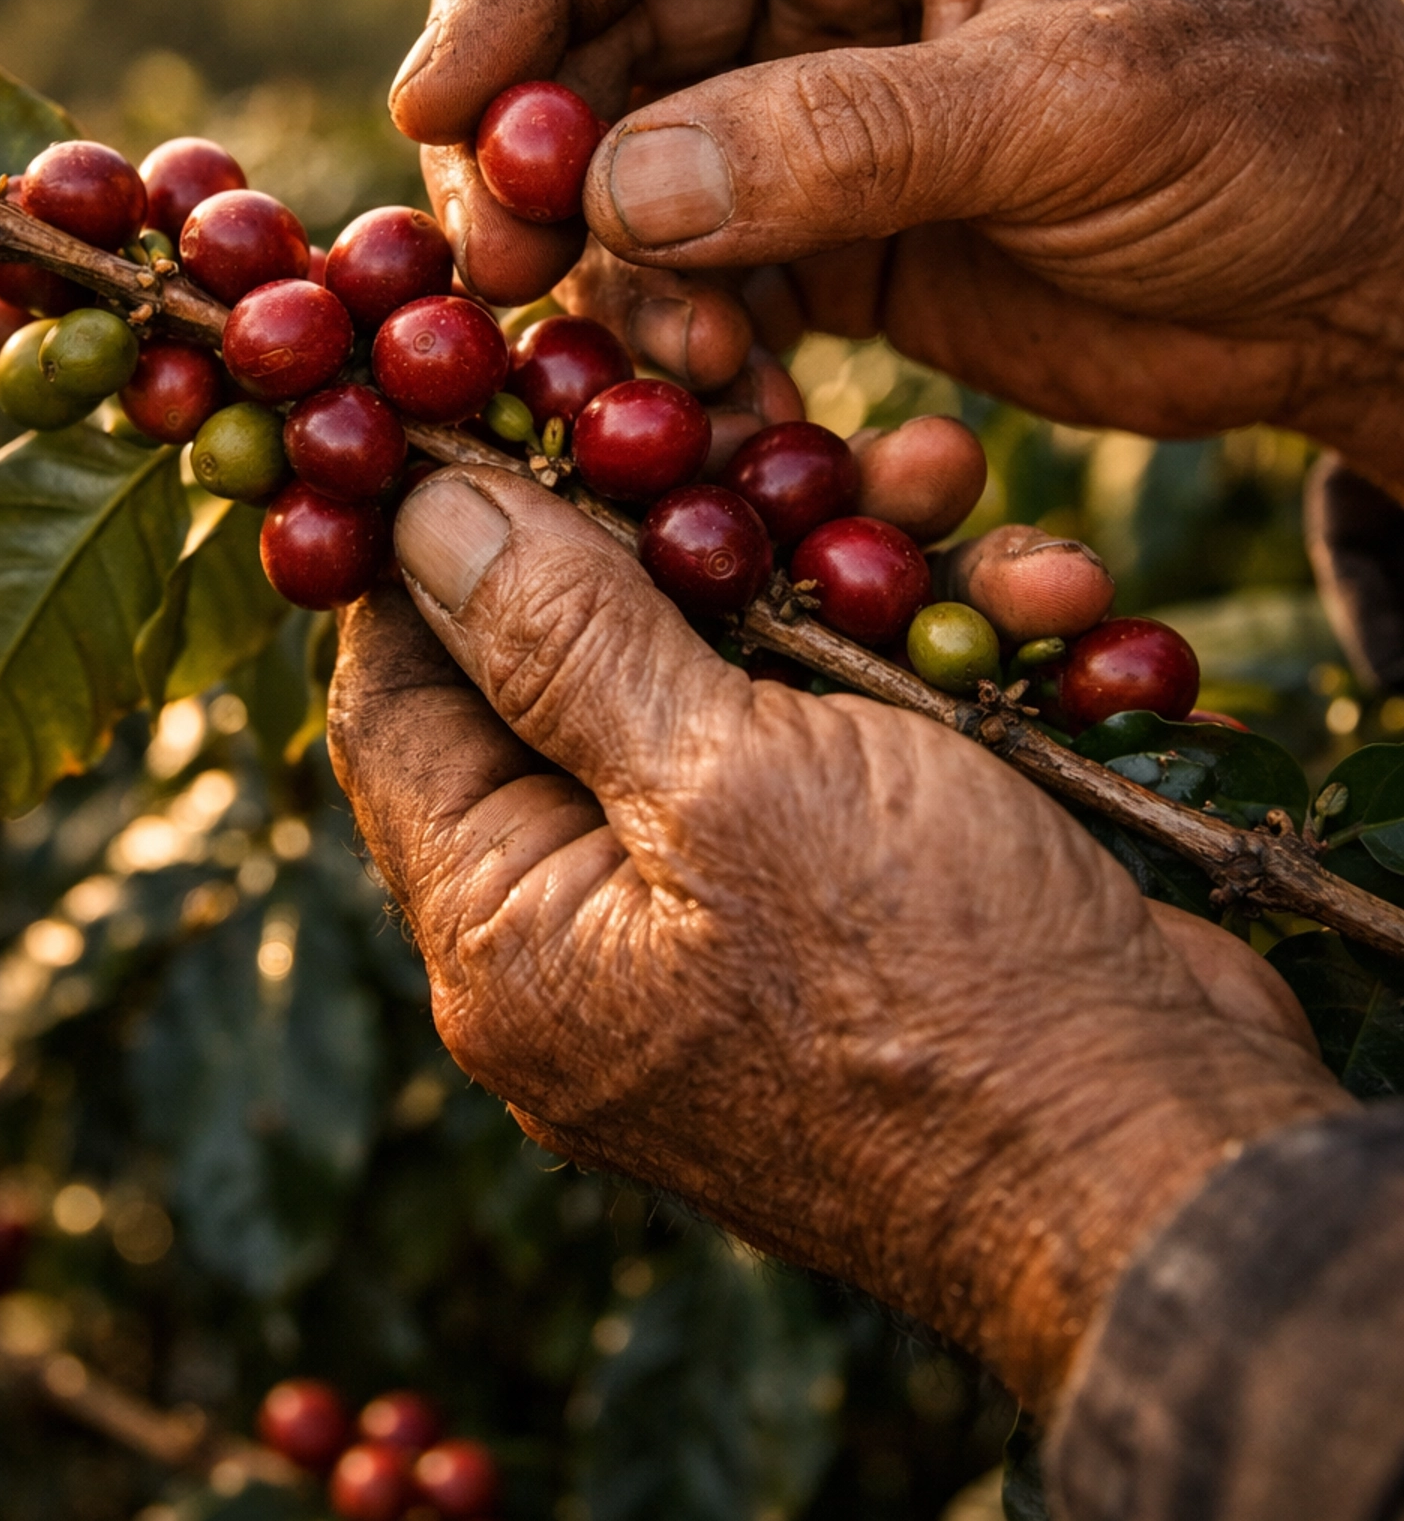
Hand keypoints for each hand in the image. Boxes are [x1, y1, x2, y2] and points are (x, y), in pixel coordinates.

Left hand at [329, 466, 1344, 1414]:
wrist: (1172, 1168)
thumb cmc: (935, 991)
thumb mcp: (730, 784)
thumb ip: (564, 641)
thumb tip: (416, 517)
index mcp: (509, 935)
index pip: (396, 700)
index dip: (423, 546)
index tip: (481, 401)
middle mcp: (596, 936)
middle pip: (576, 672)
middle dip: (678, 522)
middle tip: (745, 408)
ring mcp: (730, 921)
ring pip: (738, 682)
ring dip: (837, 569)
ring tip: (933, 472)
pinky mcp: (858, 899)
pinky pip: (846, 738)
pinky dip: (920, 654)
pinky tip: (1027, 582)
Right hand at [391, 0, 1403, 495]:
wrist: (1360, 272)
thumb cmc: (1267, 129)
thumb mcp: (1072, 110)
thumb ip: (847, 137)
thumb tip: (612, 189)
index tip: (432, 101)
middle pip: (607, 33)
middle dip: (538, 152)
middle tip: (493, 269)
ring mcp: (816, 96)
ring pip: (632, 167)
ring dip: (612, 270)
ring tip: (659, 368)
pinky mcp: (827, 223)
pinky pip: (700, 272)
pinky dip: (686, 341)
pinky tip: (718, 405)